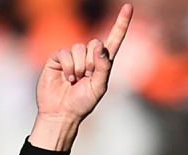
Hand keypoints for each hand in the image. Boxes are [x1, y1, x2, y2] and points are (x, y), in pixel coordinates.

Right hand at [31, 4, 131, 148]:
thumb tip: (100, 48)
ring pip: (79, 47)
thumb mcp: (99, 87)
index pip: (114, 40)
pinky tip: (66, 79)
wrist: (61, 112)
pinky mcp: (58, 57)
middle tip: (87, 77)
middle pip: (95, 42)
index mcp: (103, 63)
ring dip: (79, 67)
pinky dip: (68, 67)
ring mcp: (72, 56)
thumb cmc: (82, 103)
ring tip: (75, 80)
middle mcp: (88, 56)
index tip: (129, 7)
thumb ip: (103, 67)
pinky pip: (66, 53)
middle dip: (92, 61)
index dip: (121, 24)